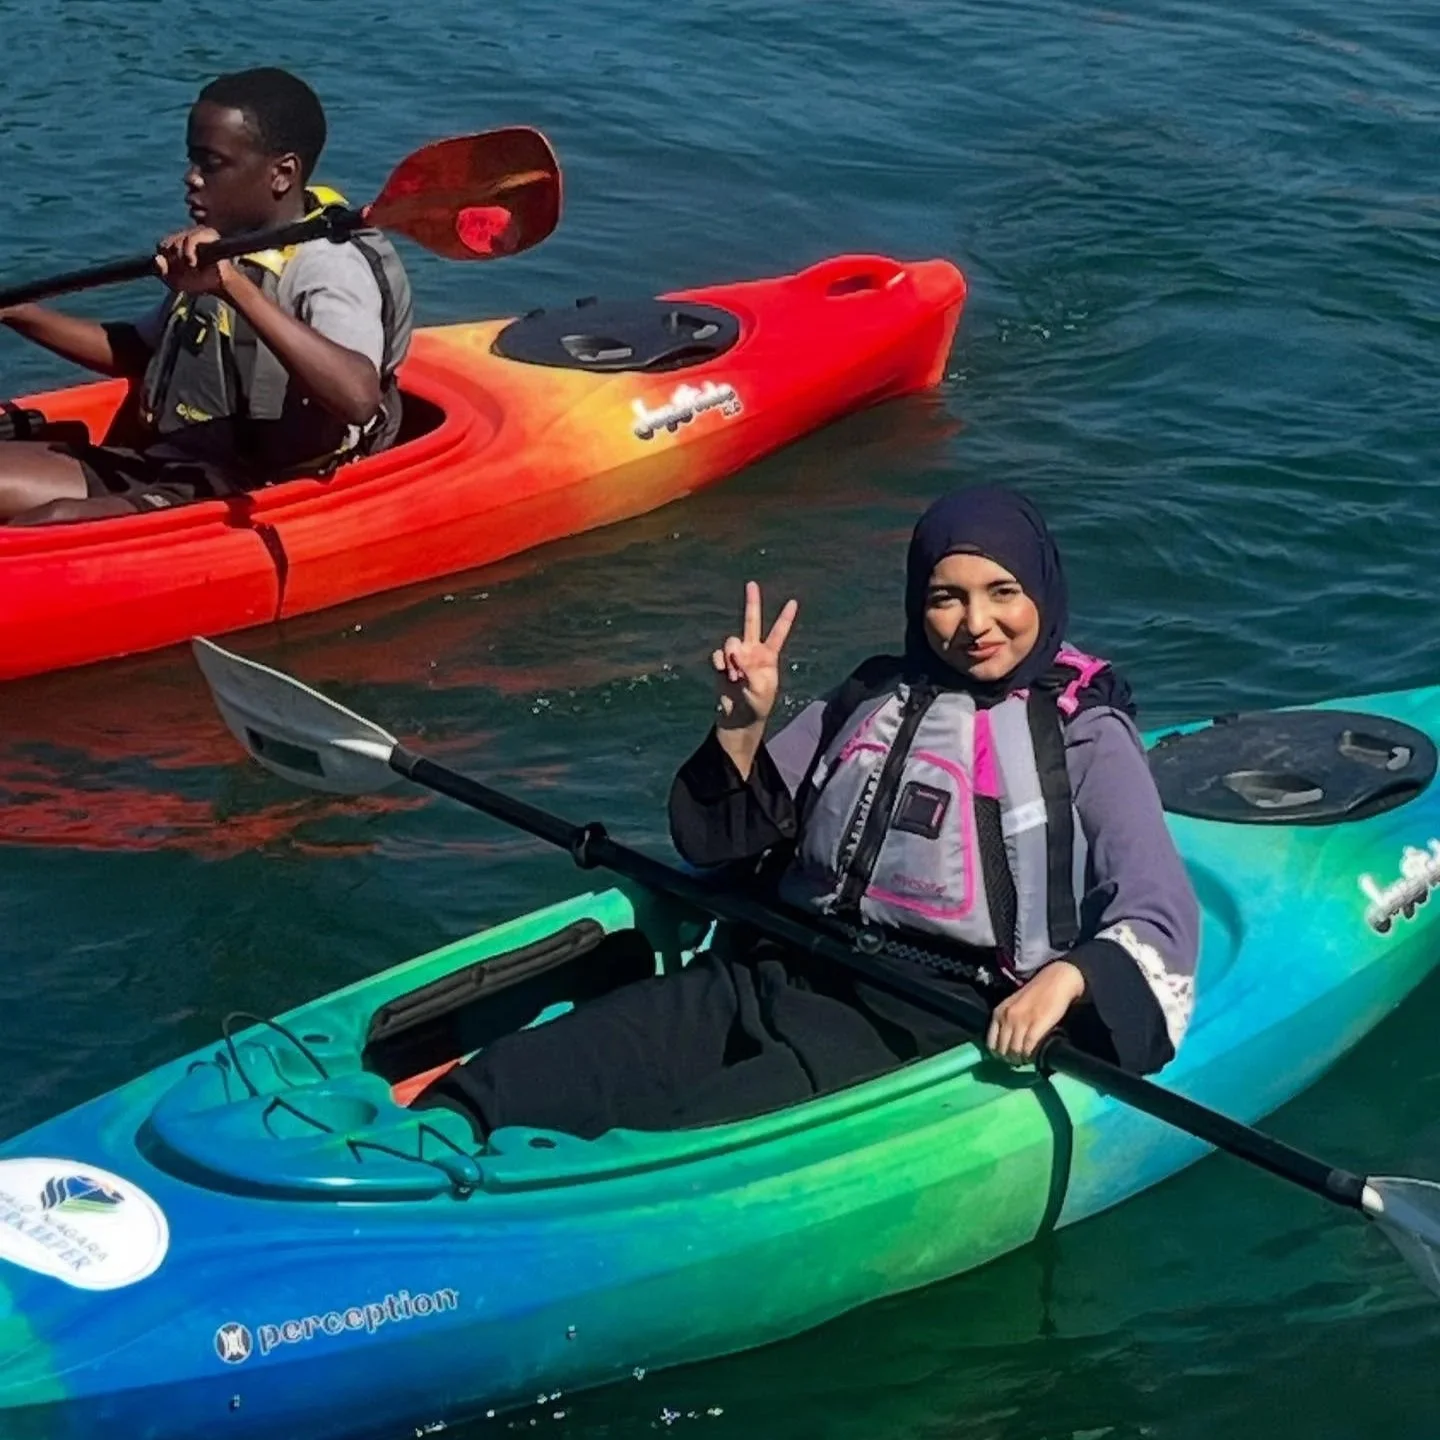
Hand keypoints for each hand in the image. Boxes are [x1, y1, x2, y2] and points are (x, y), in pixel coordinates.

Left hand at [155, 226, 231, 295]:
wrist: (220, 285)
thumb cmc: (200, 282)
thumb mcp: (175, 281)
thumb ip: (162, 272)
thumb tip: (157, 259)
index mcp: (180, 242)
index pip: (162, 244)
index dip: (165, 258)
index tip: (176, 269)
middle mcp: (188, 234)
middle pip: (167, 243)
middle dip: (173, 259)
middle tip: (185, 268)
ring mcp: (198, 232)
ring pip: (177, 241)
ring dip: (181, 258)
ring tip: (192, 266)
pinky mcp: (208, 233)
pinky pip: (190, 239)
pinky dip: (188, 252)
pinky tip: (193, 262)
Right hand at [712, 581, 797, 730]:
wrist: (739, 718)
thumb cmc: (757, 704)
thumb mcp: (761, 688)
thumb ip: (748, 667)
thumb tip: (732, 651)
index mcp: (769, 656)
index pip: (778, 633)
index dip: (785, 618)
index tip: (793, 601)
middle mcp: (753, 651)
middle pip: (751, 621)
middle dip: (752, 602)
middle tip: (752, 583)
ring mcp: (736, 656)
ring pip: (730, 643)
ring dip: (731, 659)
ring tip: (736, 677)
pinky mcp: (722, 664)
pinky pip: (718, 656)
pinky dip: (721, 666)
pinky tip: (726, 676)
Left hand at [986, 960, 1085, 1065]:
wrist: (1056, 981)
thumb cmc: (1036, 994)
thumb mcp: (1014, 1005)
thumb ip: (1008, 1021)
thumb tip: (1006, 1044)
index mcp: (999, 1012)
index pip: (991, 1042)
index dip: (998, 1054)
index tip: (1006, 1058)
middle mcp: (1006, 1017)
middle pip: (1002, 1049)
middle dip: (1009, 1059)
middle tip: (1018, 1062)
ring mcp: (1021, 1021)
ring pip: (1014, 1051)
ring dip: (1020, 1059)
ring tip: (1027, 1060)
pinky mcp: (1036, 1025)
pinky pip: (1028, 1048)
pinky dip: (1031, 1056)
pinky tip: (1035, 1056)